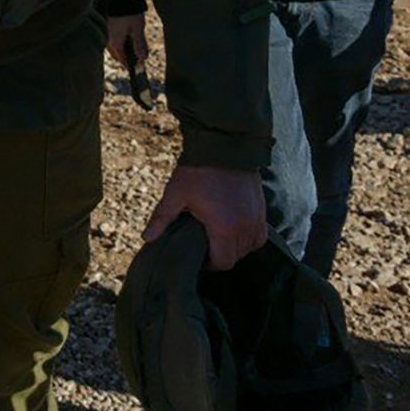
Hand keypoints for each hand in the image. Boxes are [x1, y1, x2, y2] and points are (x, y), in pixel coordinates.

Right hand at [105, 13, 148, 67]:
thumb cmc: (129, 12)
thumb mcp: (138, 28)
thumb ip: (140, 44)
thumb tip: (143, 59)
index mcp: (116, 43)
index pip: (122, 60)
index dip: (130, 66)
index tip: (136, 70)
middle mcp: (108, 40)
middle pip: (116, 55)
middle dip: (124, 59)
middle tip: (134, 62)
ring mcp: (106, 33)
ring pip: (113, 48)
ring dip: (121, 51)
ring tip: (131, 51)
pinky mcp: (106, 27)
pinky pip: (111, 40)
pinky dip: (118, 44)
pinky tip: (124, 39)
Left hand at [143, 164, 265, 269]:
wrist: (224, 146)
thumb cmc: (198, 171)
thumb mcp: (175, 194)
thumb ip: (162, 219)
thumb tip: (147, 238)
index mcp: (224, 228)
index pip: (223, 262)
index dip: (210, 264)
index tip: (199, 257)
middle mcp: (245, 227)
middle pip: (236, 257)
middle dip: (221, 256)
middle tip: (205, 246)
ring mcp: (256, 218)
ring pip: (250, 247)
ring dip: (235, 248)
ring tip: (218, 237)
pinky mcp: (262, 209)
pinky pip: (260, 235)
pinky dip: (249, 237)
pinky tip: (234, 229)